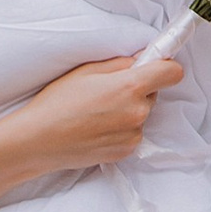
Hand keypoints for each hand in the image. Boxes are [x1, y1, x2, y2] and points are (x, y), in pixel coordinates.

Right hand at [17, 50, 182, 171]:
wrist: (38, 141)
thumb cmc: (57, 103)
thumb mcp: (87, 70)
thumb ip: (121, 63)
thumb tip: (142, 60)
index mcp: (130, 87)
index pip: (172, 72)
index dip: (164, 67)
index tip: (155, 66)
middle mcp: (138, 112)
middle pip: (153, 93)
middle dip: (136, 90)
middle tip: (107, 91)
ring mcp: (133, 135)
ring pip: (141, 114)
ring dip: (128, 111)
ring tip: (96, 113)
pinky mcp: (125, 151)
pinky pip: (132, 133)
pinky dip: (120, 129)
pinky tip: (96, 128)